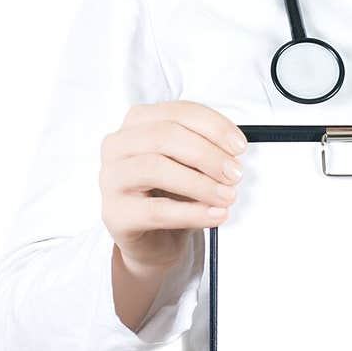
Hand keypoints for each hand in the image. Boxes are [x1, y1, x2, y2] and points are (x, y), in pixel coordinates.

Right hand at [100, 100, 247, 273]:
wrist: (153, 238)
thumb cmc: (171, 193)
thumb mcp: (190, 165)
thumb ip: (206, 151)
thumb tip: (231, 154)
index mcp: (138, 123)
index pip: (178, 112)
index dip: (214, 127)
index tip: (239, 146)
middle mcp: (119, 145)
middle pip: (165, 137)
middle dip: (208, 155)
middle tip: (235, 174)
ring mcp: (112, 178)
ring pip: (156, 169)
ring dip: (200, 183)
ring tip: (227, 196)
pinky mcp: (115, 213)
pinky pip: (156, 210)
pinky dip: (192, 213)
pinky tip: (214, 215)